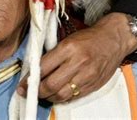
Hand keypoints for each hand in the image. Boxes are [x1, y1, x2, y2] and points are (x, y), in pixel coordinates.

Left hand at [17, 12, 136, 102]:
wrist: (113, 39)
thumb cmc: (89, 37)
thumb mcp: (68, 39)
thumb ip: (54, 54)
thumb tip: (37, 69)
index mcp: (68, 48)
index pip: (44, 67)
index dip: (30, 79)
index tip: (23, 84)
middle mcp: (77, 63)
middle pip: (51, 85)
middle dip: (37, 92)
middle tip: (29, 92)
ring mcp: (87, 76)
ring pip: (62, 95)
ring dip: (49, 97)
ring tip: (42, 95)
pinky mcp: (94, 85)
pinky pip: (74, 97)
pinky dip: (63, 98)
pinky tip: (57, 95)